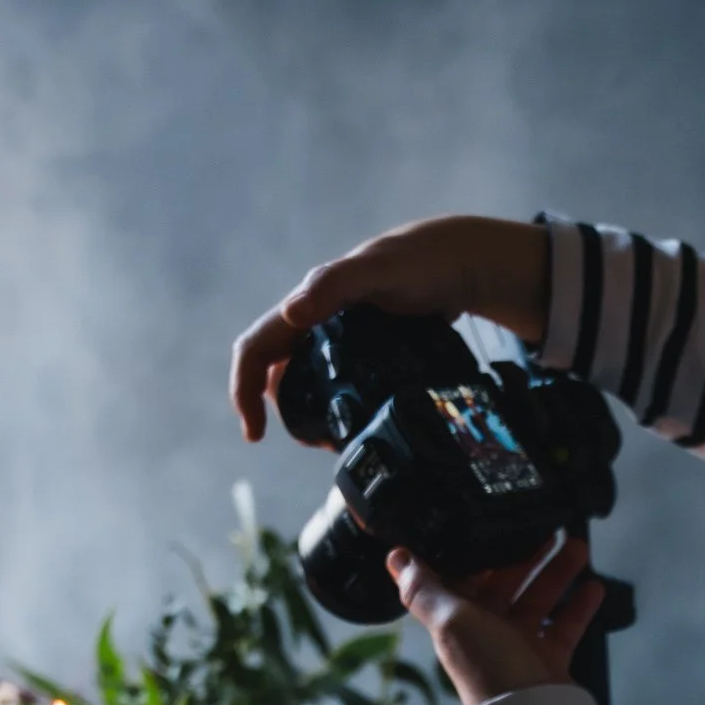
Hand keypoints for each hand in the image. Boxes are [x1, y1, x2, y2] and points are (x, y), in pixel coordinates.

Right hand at [229, 214, 551, 442]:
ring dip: (314, 416)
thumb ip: (333, 285)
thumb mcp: (377, 272)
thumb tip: (291, 313)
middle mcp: (316, 321)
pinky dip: (345, 410)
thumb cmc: (418, 262)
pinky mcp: (367, 352)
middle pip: (280, 375)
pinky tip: (367, 426)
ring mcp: (341, 339)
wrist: (460, 264)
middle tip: (316, 443)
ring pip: (310, 384)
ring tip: (341, 442)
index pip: (256, 351)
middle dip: (286, 413)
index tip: (255, 434)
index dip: (245, 391)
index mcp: (306, 304)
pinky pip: (342, 385)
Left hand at [388, 534, 605, 704]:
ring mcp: (518, 646)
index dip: (480, 548)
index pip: (465, 575)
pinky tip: (595, 585)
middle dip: (526, 554)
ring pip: (538, 599)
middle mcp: (486, 631)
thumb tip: (395, 556)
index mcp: (457, 619)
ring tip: (580, 544)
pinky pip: (564, 626)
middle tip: (550, 524)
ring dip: (557, 572)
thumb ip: (424, 589)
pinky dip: (578, 606)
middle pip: (506, 583)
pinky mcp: (548, 660)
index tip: (498, 518)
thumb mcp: (450, 621)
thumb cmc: (487, 665)